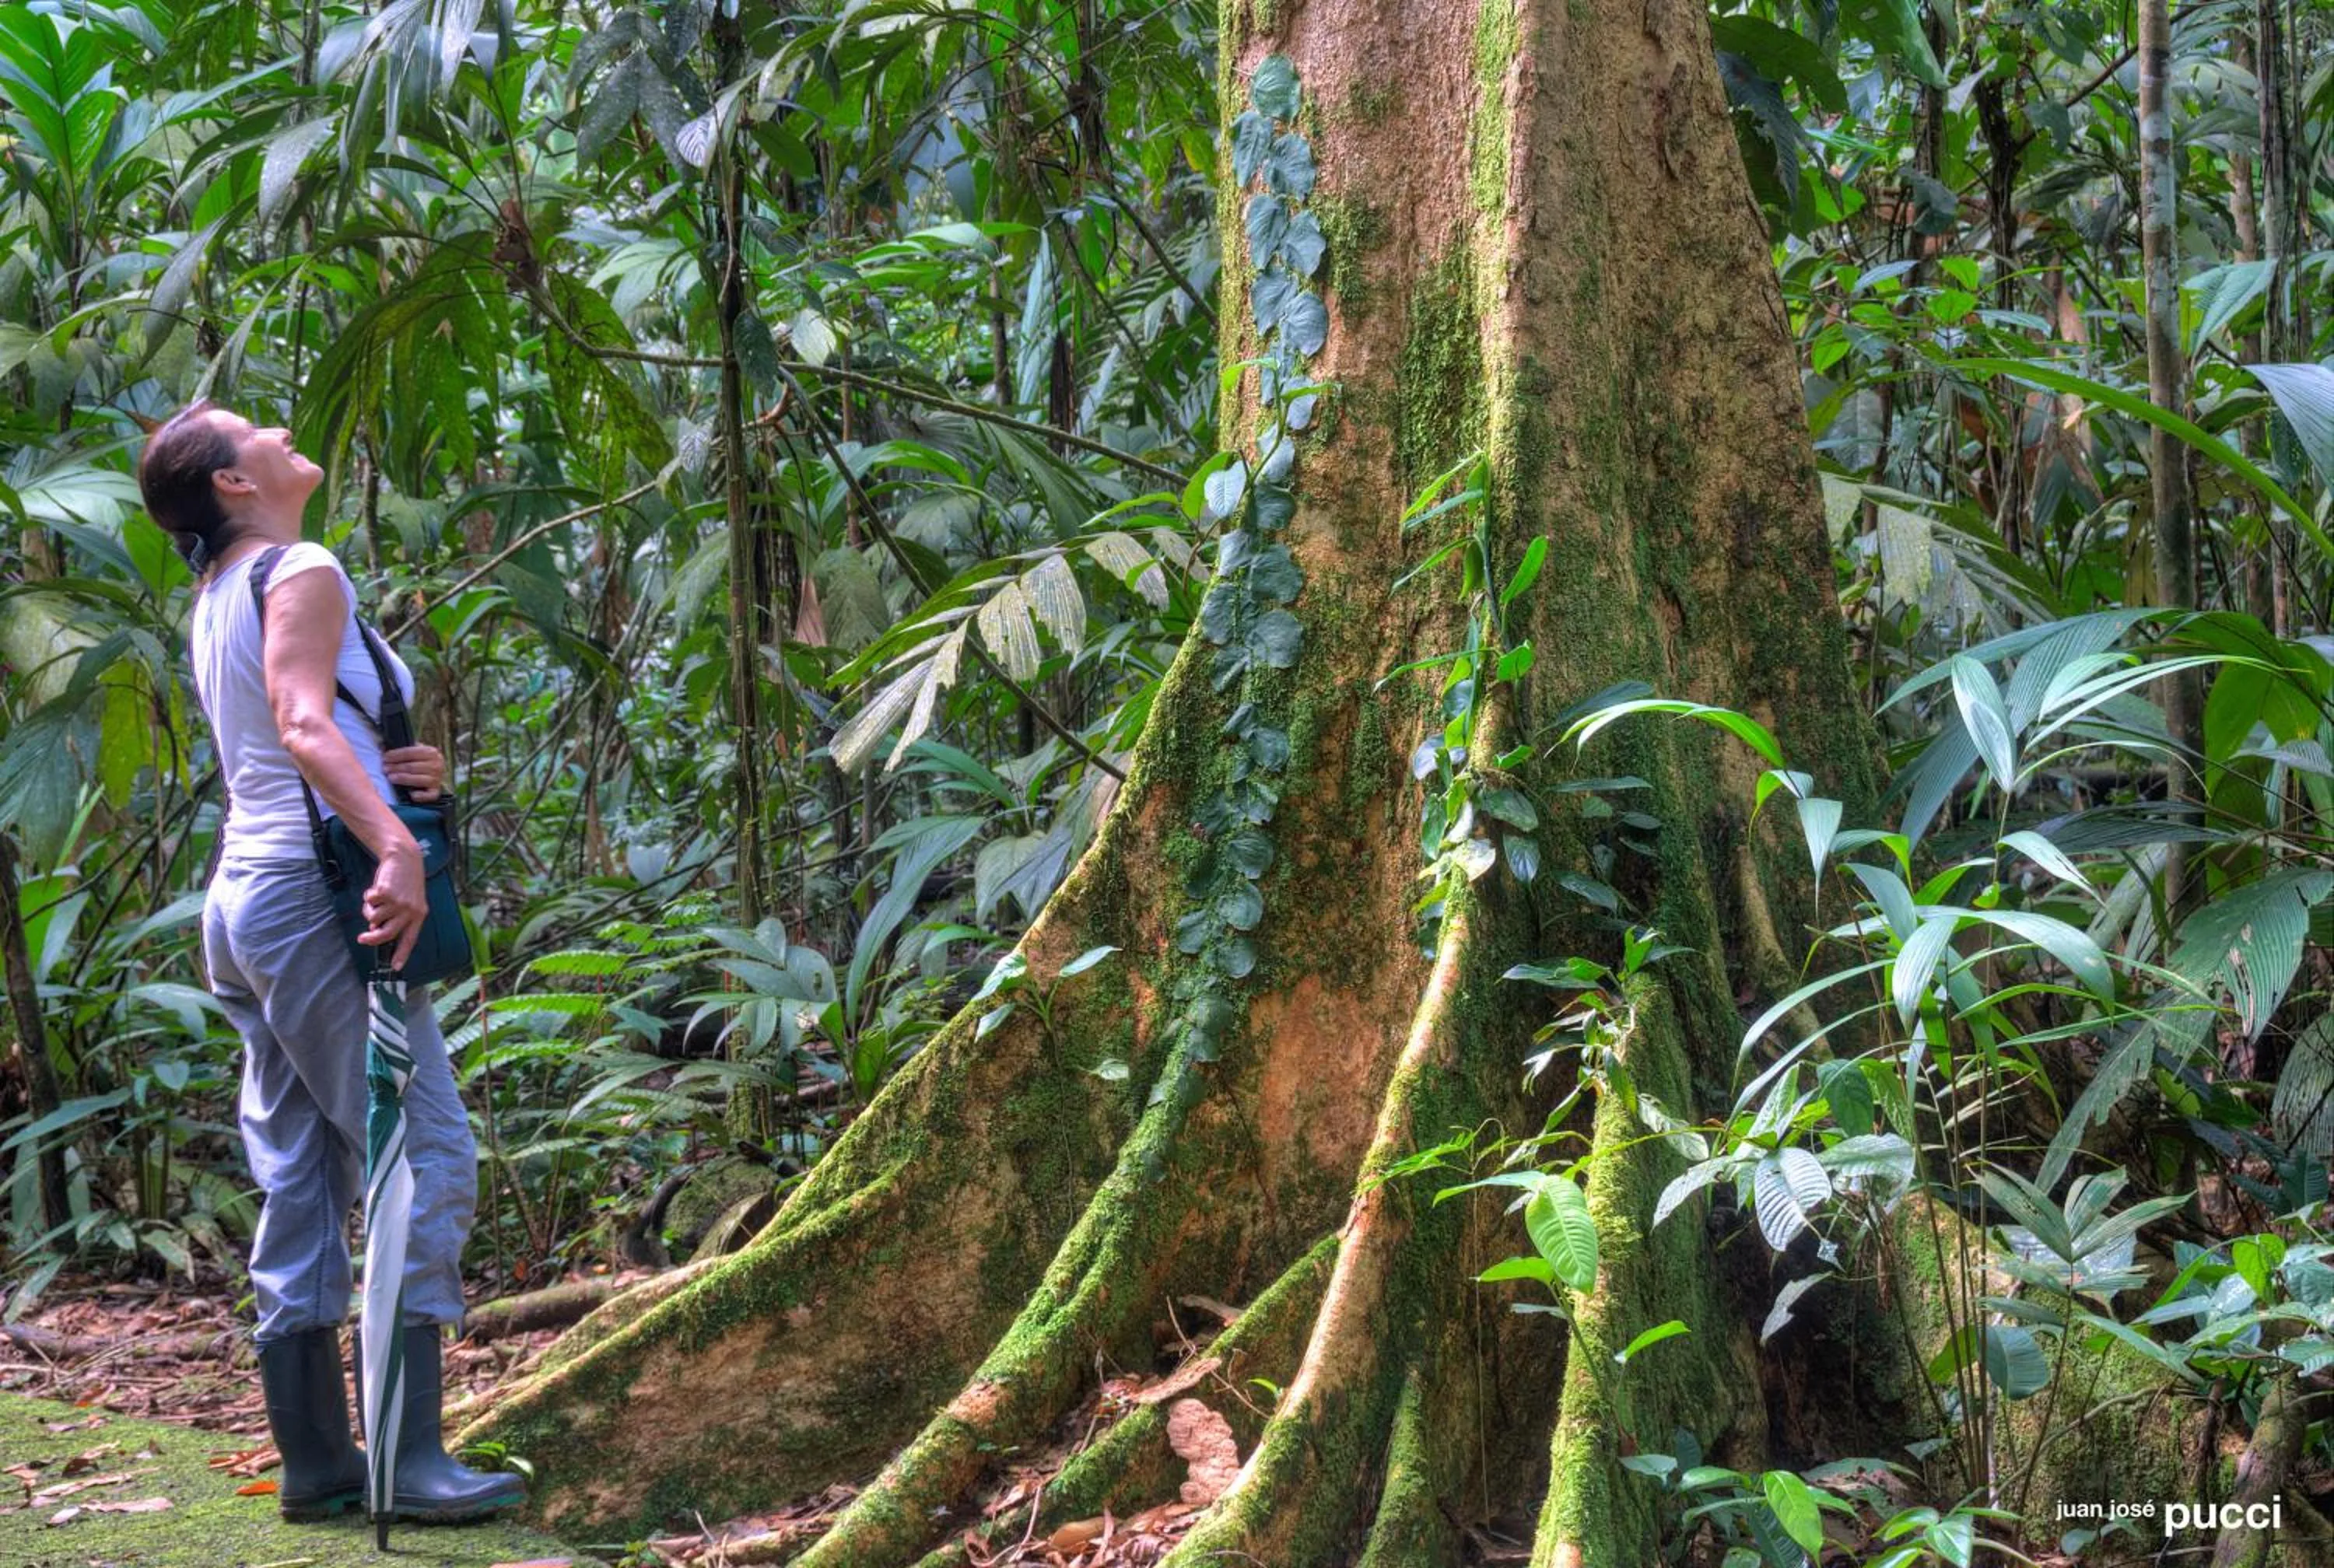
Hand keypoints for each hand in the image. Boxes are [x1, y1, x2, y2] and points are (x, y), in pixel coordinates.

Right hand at [359, 842, 427, 973]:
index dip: (402, 954)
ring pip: (373, 918)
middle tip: (362, 938)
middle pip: (386, 934)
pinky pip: (369, 903)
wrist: (405, 858)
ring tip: (377, 899)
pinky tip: (376, 888)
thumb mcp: (409, 900)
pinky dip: (368, 897)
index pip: (410, 939)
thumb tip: (376, 929)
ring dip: (370, 910)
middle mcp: (409, 911)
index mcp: (419, 915)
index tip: (395, 967)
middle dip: (372, 939)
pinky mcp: (385, 893)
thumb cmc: (405, 882)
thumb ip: (397, 916)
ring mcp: (397, 902)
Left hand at [382, 744, 445, 801]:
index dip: (396, 755)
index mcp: (431, 752)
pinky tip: (410, 794)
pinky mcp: (436, 791)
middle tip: (384, 769)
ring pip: (417, 780)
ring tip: (390, 778)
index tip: (385, 758)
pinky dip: (420, 796)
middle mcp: (436, 765)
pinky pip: (428, 795)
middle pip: (412, 766)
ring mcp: (437, 779)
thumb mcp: (416, 750)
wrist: (436, 770)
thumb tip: (382, 747)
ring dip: (402, 779)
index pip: (410, 752)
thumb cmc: (421, 760)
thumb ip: (403, 749)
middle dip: (396, 767)